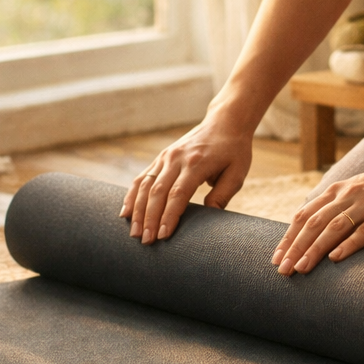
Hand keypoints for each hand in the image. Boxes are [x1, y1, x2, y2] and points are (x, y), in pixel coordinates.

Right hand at [120, 114, 253, 243]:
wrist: (224, 122)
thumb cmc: (234, 151)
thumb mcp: (237, 173)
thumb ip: (222, 195)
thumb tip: (208, 218)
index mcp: (197, 163)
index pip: (178, 194)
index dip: (168, 216)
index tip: (163, 235)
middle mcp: (177, 159)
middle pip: (157, 192)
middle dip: (149, 219)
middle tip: (146, 241)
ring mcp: (166, 157)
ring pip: (144, 185)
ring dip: (137, 211)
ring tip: (134, 233)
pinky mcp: (161, 157)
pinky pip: (141, 178)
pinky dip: (131, 196)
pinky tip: (125, 213)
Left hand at [272, 155, 363, 274]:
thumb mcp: (356, 191)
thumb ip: (337, 208)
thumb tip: (317, 235)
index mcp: (337, 191)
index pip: (305, 216)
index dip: (288, 238)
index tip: (277, 258)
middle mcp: (347, 195)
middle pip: (313, 224)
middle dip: (295, 248)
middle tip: (283, 270)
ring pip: (334, 228)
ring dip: (314, 250)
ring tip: (301, 269)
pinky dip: (348, 244)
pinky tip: (335, 259)